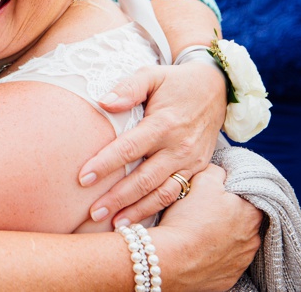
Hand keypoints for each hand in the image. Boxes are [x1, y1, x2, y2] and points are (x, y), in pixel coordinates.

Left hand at [79, 61, 225, 224]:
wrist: (217, 88)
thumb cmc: (176, 82)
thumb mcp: (151, 75)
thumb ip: (128, 88)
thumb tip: (103, 102)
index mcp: (164, 124)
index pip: (129, 148)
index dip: (105, 164)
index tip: (83, 178)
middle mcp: (179, 147)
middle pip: (144, 179)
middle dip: (117, 198)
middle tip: (92, 212)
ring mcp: (190, 162)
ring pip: (161, 193)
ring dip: (137, 211)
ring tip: (114, 226)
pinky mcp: (197, 170)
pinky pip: (176, 194)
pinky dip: (157, 209)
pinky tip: (139, 219)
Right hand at [153, 164, 261, 291]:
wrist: (172, 259)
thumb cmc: (188, 219)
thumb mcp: (202, 181)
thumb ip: (216, 172)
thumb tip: (219, 172)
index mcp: (252, 213)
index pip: (250, 196)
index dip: (232, 192)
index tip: (215, 192)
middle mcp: (253, 240)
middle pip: (242, 221)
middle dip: (227, 215)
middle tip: (204, 211)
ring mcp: (241, 262)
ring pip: (234, 243)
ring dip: (222, 237)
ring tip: (198, 232)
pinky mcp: (227, 279)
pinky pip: (223, 263)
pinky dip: (213, 256)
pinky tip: (197, 250)